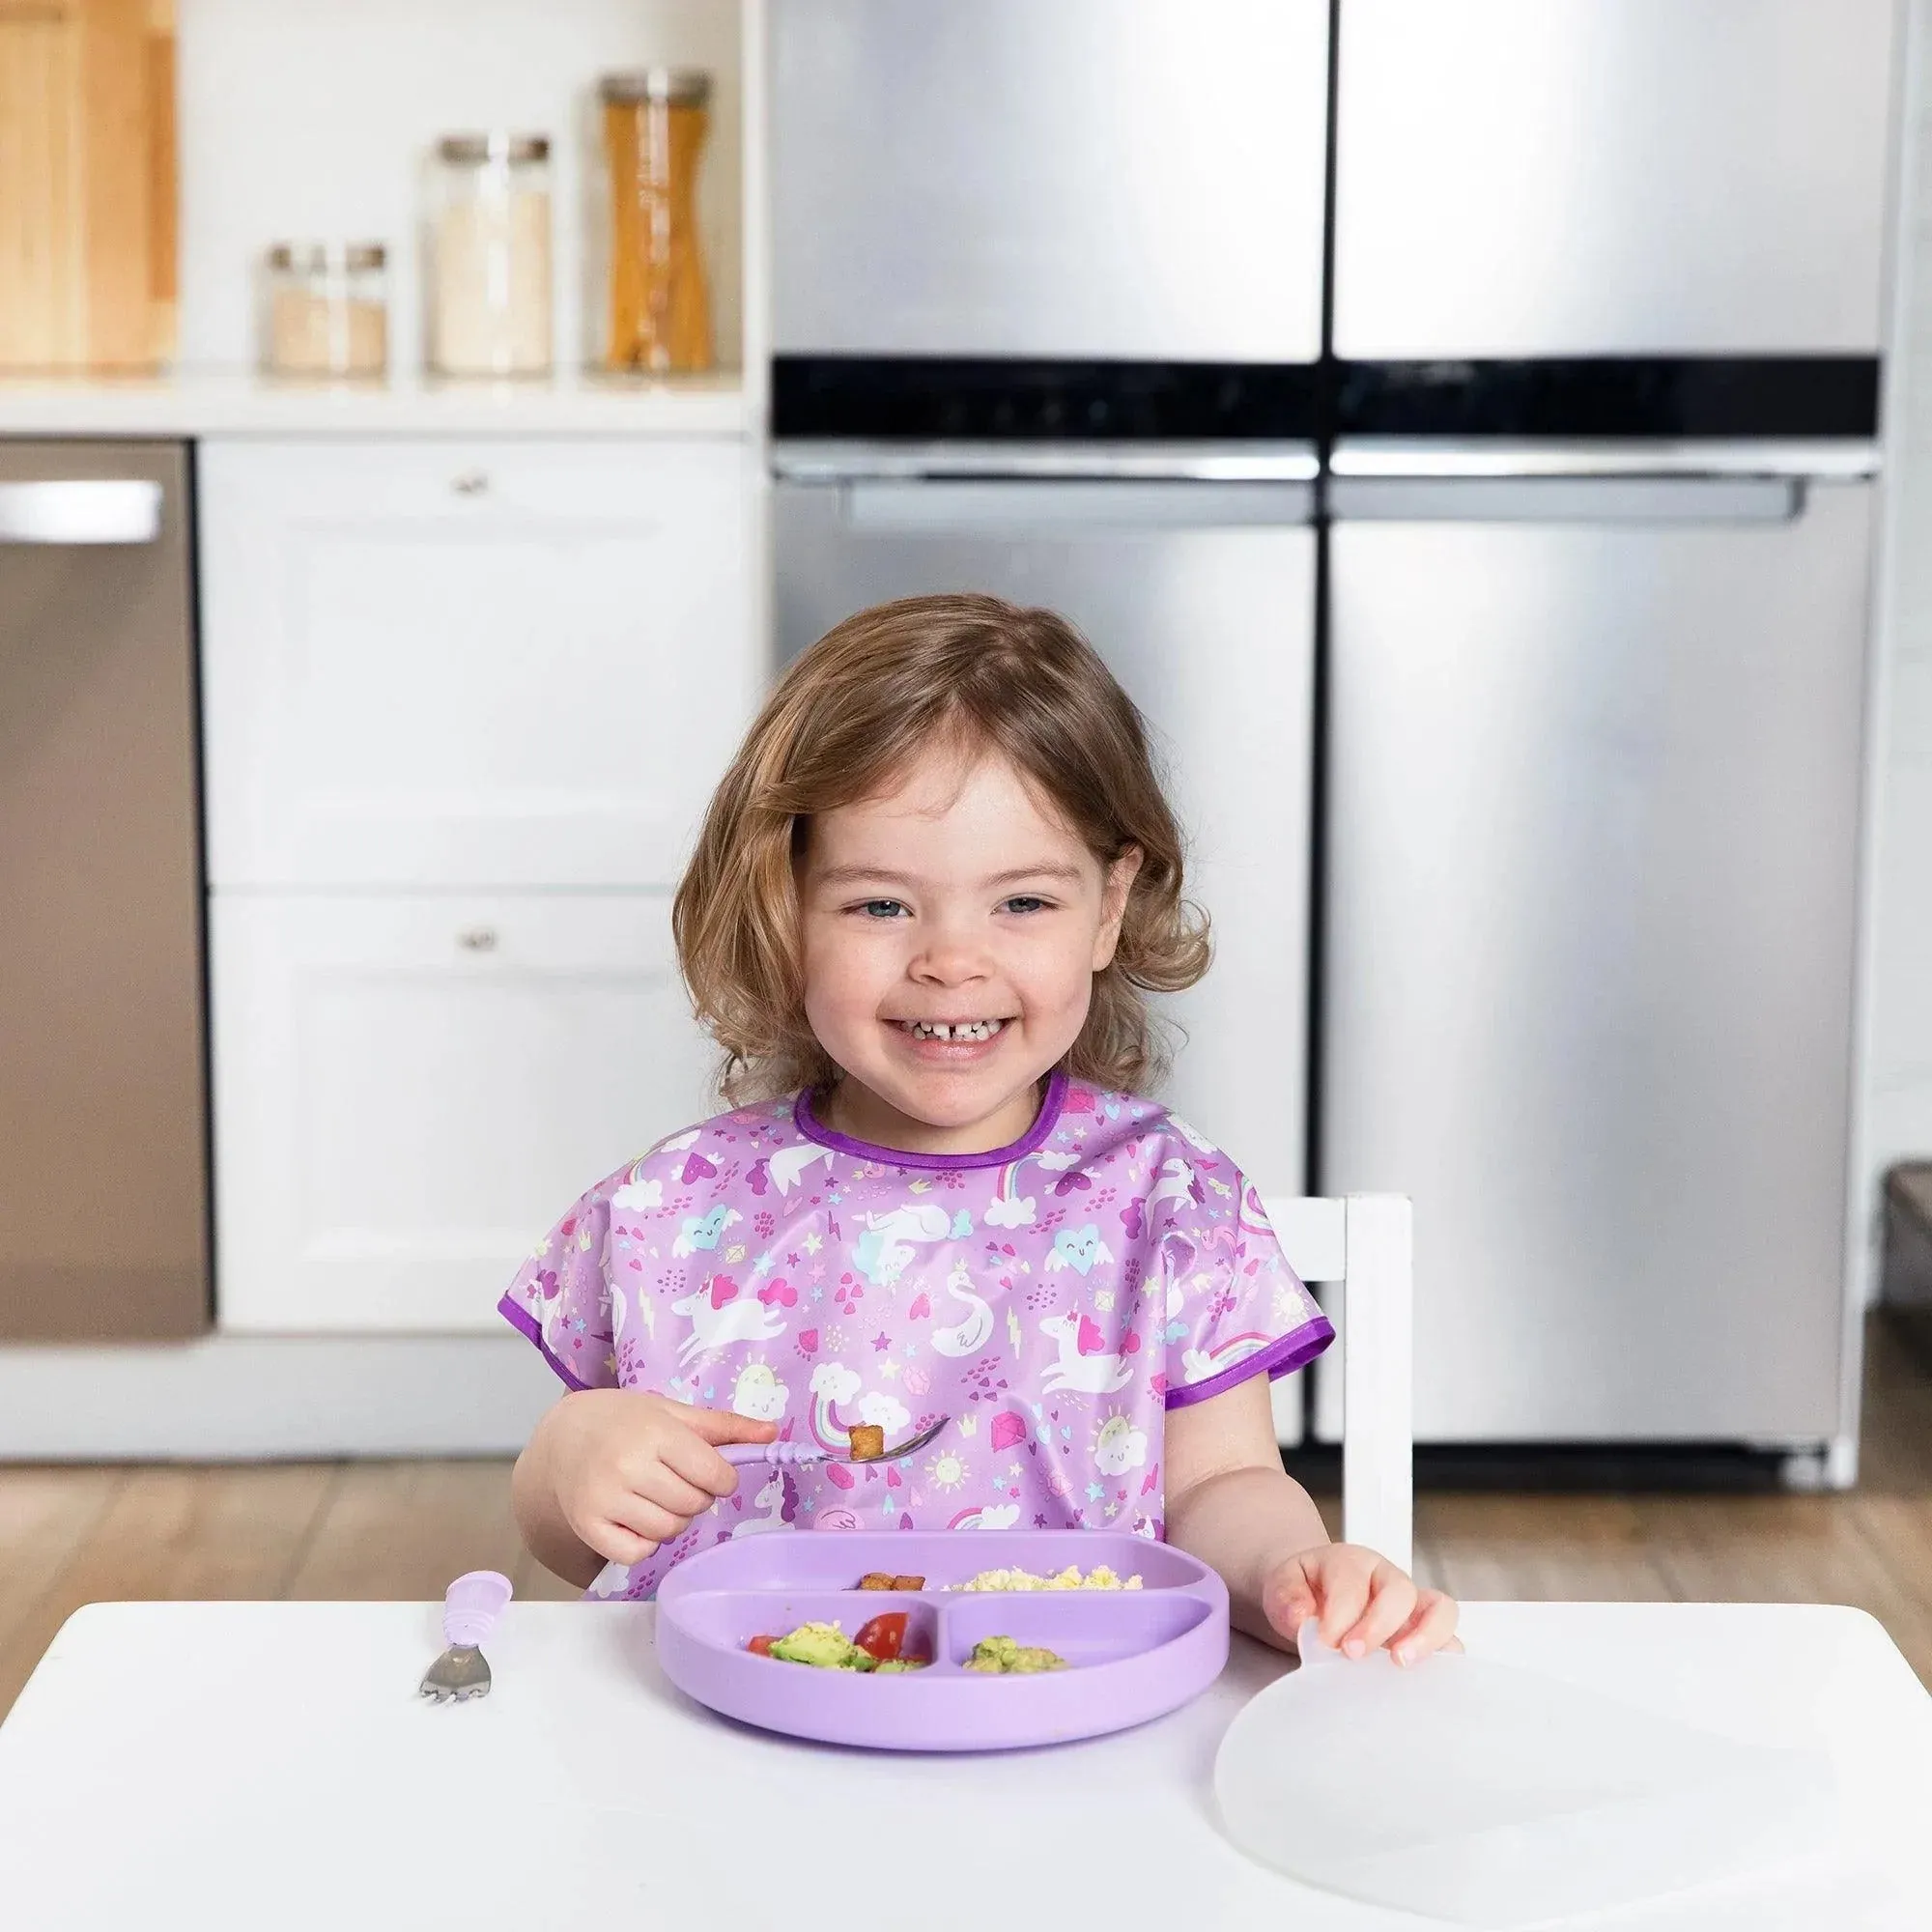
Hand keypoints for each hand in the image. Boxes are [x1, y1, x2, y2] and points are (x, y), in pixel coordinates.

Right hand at [535, 1389, 777, 1568]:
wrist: (562, 1437)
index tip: (709, 1472)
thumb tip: (773, 1434)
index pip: (714, 1474)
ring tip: (657, 1497)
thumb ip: (724, 1425)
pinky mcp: (588, 1525)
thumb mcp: (672, 1412)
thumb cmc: (624, 1421)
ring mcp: (604, 1498)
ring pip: (668, 1531)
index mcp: (654, 1432)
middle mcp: (627, 1466)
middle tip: (677, 1481)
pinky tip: (636, 1518)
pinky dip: (645, 1542)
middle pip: (692, 1504)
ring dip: (673, 1519)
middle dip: (696, 1497)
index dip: (721, 1478)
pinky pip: (637, 1553)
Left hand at [1261, 1543, 1459, 1666]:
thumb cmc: (1304, 1592)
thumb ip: (1287, 1598)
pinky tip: (1427, 1682)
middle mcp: (1388, 1578)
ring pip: (1441, 1610)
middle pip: (1400, 1591)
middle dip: (1378, 1625)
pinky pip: (1451, 1642)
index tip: (1325, 1642)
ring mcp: (1412, 1606)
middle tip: (1353, 1655)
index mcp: (1351, 1562)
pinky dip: (1445, 1660)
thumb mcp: (1282, 1585)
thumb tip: (1303, 1619)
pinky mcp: (1425, 1634)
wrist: (1313, 1596)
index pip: (1353, 1583)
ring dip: (1426, 1638)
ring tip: (1401, 1662)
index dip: (1340, 1614)